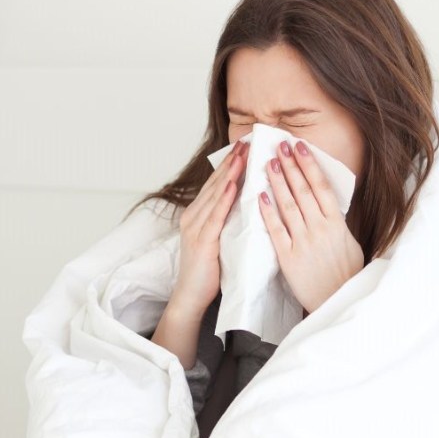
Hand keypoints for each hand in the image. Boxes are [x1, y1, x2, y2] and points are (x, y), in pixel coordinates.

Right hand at [170, 138, 249, 316]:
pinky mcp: (201, 241)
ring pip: (215, 194)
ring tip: (243, 154)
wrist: (191, 297)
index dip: (231, 164)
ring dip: (230, 173)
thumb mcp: (219, 239)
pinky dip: (223, 198)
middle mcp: (193, 216)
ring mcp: (195, 228)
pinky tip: (232, 184)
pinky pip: (215, 216)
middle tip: (247, 140)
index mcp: (198, 215)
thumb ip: (227, 220)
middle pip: (216, 183)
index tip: (245, 146)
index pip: (217, 184)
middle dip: (232, 161)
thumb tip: (247, 202)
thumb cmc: (208, 271)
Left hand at [258, 139, 363, 314]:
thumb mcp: (349, 243)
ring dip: (278, 182)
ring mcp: (304, 242)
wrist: (338, 301)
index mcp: (337, 224)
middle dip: (291, 166)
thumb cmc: (346, 275)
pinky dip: (268, 212)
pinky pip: (276, 230)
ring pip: (288, 206)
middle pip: (303, 191)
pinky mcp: (289, 258)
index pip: (321, 187)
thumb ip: (337, 223)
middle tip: (279, 145)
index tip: (300, 147)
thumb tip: (328, 204)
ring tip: (268, 163)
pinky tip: (260, 196)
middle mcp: (321, 229)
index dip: (309, 165)